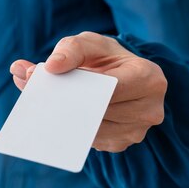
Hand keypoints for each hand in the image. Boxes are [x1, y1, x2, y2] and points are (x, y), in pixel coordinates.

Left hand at [9, 32, 167, 152]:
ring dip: (68, 120)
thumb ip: (68, 49)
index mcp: (148, 77)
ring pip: (94, 130)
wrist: (117, 74)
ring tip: (45, 107)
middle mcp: (150, 109)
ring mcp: (136, 131)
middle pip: (101, 111)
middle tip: (39, 99)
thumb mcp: (88, 44)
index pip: (112, 87)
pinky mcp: (120, 144)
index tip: (50, 82)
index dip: (81, 86)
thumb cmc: (103, 57)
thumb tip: (46, 67)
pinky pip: (91, 141)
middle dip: (69, 104)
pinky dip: (72, 130)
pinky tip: (58, 119)